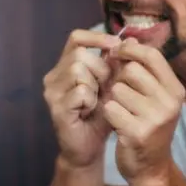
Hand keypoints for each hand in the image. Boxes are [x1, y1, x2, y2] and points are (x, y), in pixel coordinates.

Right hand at [43, 29, 119, 167]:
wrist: (90, 147)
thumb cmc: (101, 115)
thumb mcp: (113, 86)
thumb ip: (118, 65)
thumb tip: (132, 40)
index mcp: (67, 66)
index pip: (76, 38)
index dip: (96, 37)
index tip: (116, 44)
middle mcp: (55, 76)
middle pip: (80, 54)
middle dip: (101, 69)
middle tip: (106, 87)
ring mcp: (53, 92)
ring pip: (78, 70)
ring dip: (96, 85)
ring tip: (98, 100)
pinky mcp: (56, 108)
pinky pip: (80, 91)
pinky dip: (91, 100)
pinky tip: (91, 110)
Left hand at [102, 38, 184, 185]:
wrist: (151, 167)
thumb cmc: (148, 125)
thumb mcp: (155, 97)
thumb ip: (143, 69)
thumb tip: (127, 39)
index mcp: (175, 90)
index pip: (152, 55)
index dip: (130, 50)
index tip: (117, 54)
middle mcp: (170, 102)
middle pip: (131, 70)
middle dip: (119, 79)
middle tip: (119, 92)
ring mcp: (155, 118)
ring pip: (118, 89)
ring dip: (112, 98)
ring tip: (120, 111)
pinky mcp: (137, 133)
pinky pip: (110, 108)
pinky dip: (108, 114)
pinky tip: (116, 124)